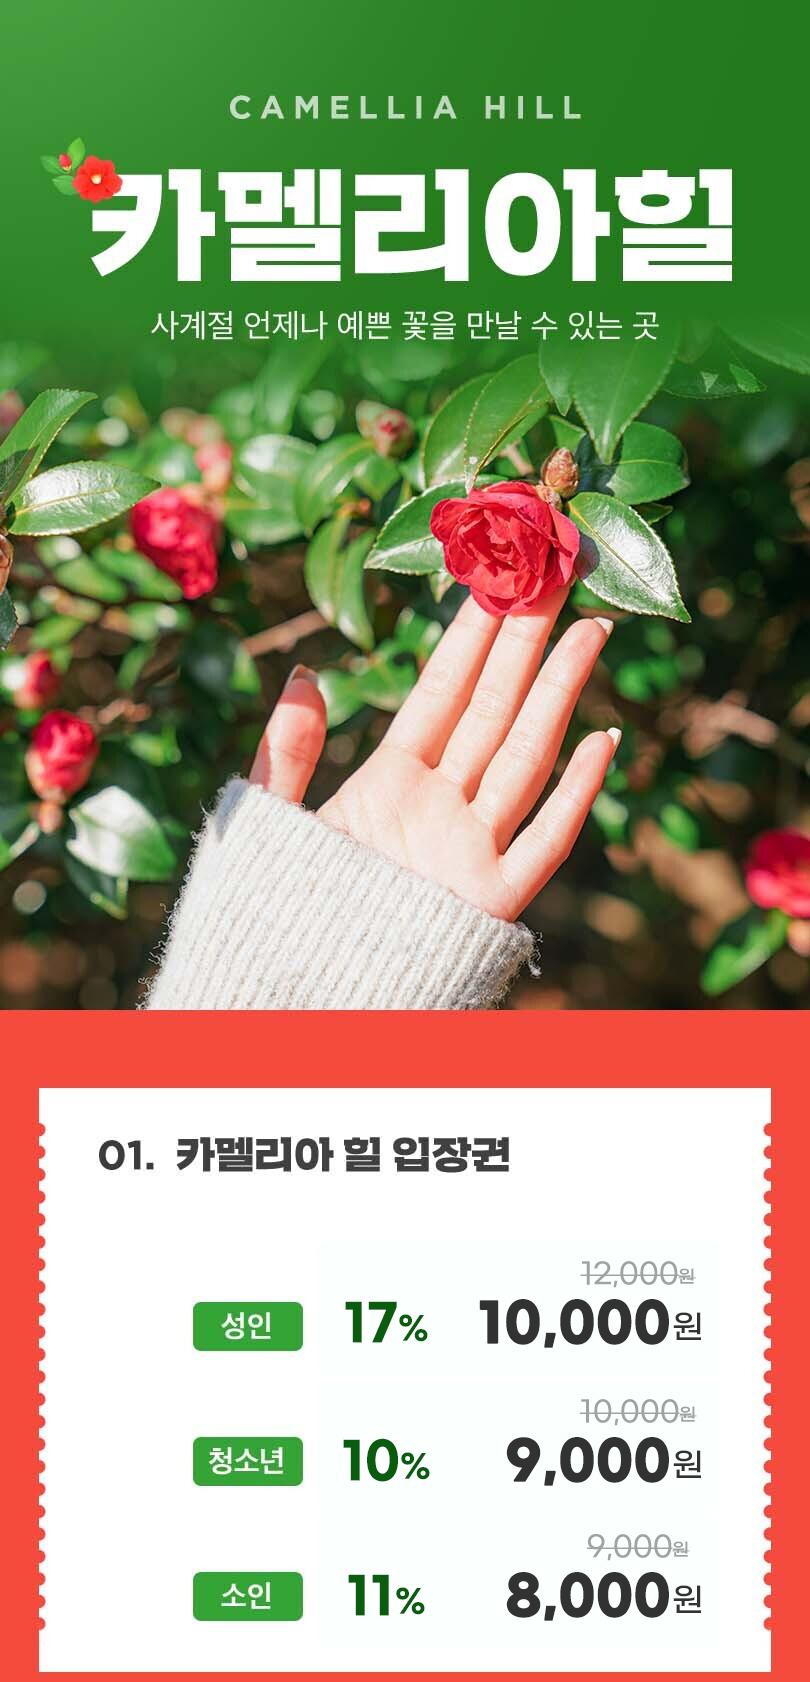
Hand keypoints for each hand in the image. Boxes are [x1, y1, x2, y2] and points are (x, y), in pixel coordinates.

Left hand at [250, 589, 619, 920]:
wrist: (292, 995)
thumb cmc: (279, 909)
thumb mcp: (270, 820)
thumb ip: (286, 751)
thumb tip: (304, 674)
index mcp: (388, 782)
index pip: (441, 692)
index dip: (470, 636)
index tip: (496, 577)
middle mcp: (438, 807)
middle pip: (494, 710)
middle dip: (526, 643)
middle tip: (557, 574)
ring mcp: (469, 850)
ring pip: (526, 758)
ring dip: (560, 695)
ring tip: (592, 631)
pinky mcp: (490, 900)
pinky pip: (544, 840)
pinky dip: (576, 794)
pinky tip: (602, 739)